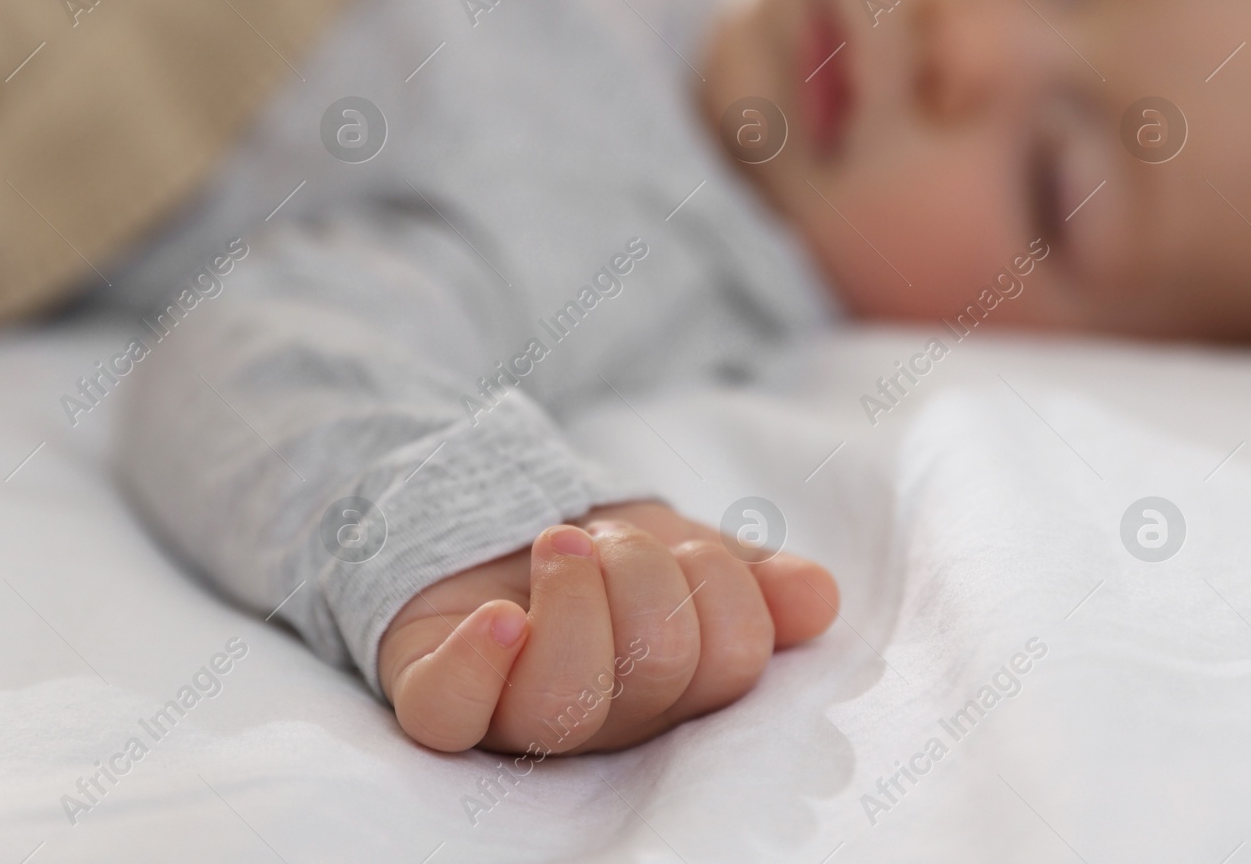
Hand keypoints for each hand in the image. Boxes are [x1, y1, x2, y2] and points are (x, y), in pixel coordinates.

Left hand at [377, 500, 838, 752]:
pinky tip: (500, 619)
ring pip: (564, 699)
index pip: (731, 663)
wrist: (494, 527)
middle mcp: (604, 723)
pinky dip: (475, 667)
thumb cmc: (605, 561)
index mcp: (677, 693)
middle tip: (610, 539)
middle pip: (654, 672)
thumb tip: (816, 595)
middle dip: (646, 572)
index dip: (724, 589)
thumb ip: (754, 582)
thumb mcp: (687, 553)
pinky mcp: (434, 696)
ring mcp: (514, 716)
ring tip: (562, 539)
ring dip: (576, 595)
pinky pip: (447, 714)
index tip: (687, 550)